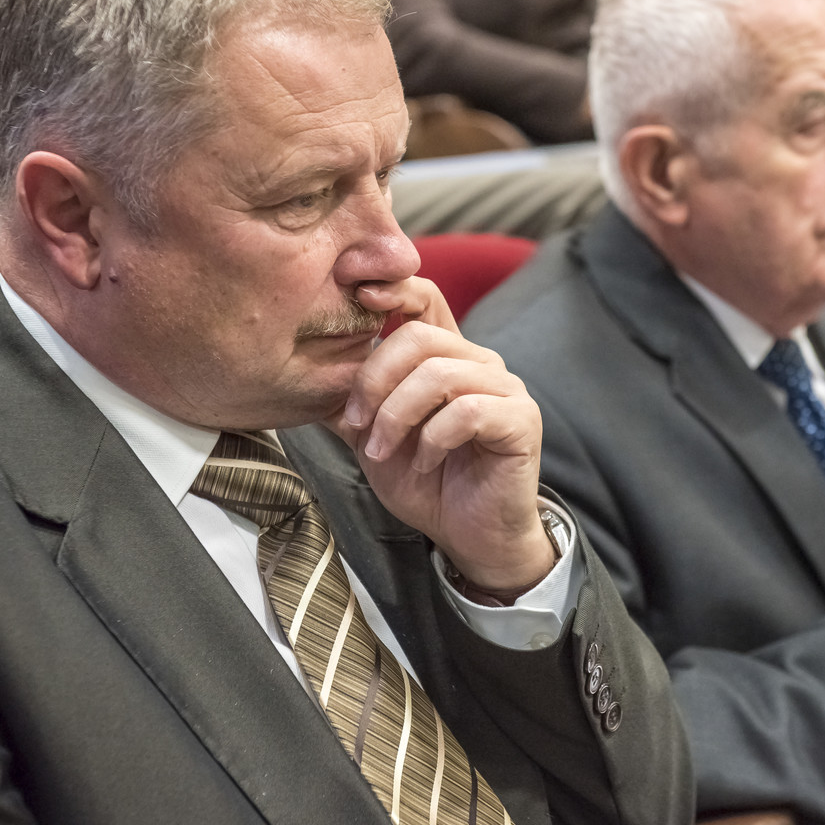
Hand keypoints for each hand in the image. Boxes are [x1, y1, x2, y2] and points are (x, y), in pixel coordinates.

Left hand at [326, 277, 553, 591]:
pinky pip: (467, 411)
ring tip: (381, 452)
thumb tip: (303, 375)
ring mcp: (505, 388)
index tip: (357, 296)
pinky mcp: (521, 419)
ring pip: (439, 374)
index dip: (393, 288)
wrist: (471, 536)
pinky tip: (425, 462)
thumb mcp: (373, 439)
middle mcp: (480, 361)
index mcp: (447, 356)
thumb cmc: (428, 484)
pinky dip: (433, 439)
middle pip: (420, 336)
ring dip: (397, 416)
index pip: (425, 297)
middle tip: (357, 425)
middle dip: (375, 381)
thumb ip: (349, 404)